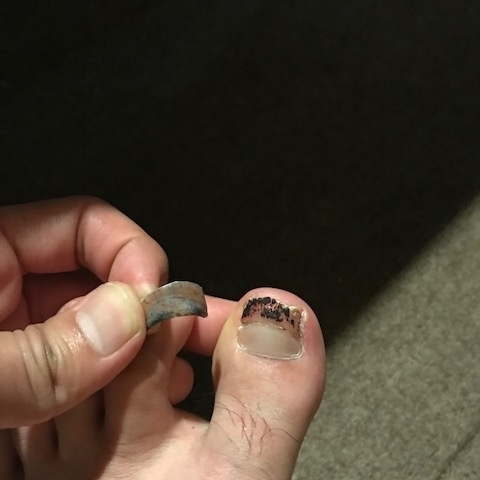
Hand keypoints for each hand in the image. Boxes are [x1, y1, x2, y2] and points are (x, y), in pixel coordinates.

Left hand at [0, 196, 167, 427]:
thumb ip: (40, 357)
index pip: (84, 222)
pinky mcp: (23, 364)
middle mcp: (7, 285)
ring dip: (136, 347)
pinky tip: (133, 396)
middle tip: (174, 345)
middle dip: (143, 308)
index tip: (157, 303)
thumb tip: (129, 319)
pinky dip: (111, 376)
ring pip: (97, 321)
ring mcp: (18, 327)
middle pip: (100, 275)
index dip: (132, 253)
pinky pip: (81, 359)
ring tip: (165, 378)